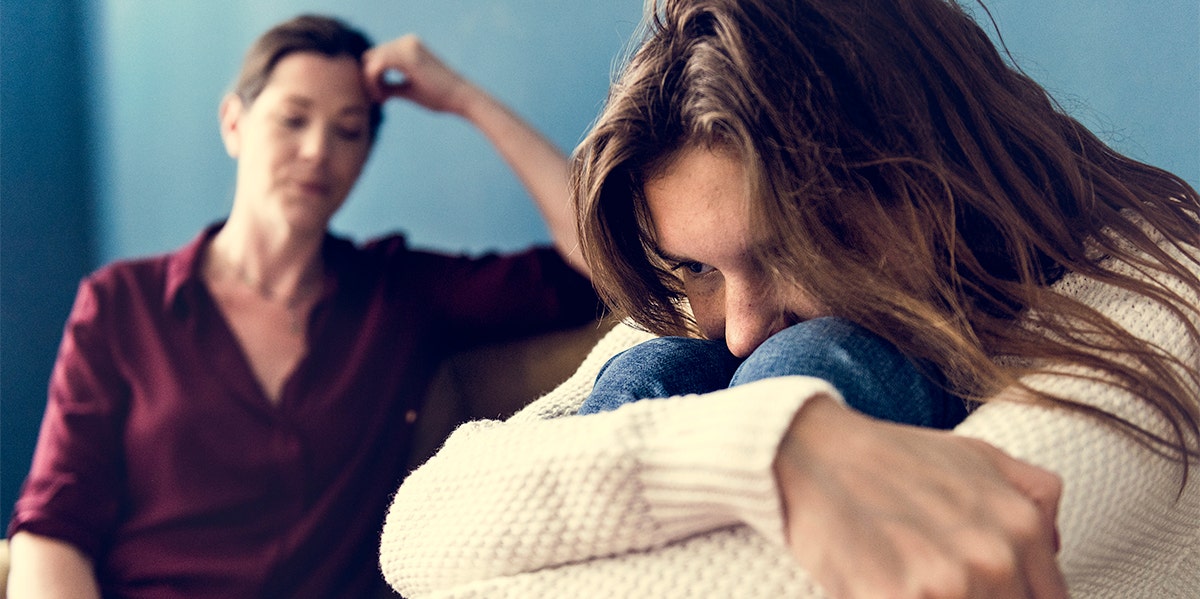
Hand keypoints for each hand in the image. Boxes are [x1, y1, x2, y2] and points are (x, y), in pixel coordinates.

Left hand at [362, 35, 473, 113]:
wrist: (461, 98)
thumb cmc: (439, 97)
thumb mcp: (409, 89)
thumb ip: (390, 85)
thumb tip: (370, 89)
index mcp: (409, 45)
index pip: (377, 56)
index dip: (372, 77)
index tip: (381, 98)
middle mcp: (407, 41)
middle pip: (371, 56)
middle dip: (369, 79)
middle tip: (381, 100)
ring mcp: (407, 46)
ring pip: (371, 60)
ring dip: (370, 82)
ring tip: (382, 100)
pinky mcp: (407, 57)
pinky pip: (377, 66)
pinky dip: (373, 83)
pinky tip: (383, 98)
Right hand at [774, 396, 1066, 597]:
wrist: (814, 451)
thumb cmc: (891, 457)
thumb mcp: (978, 455)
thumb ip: (1034, 496)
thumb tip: (1055, 547)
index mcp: (1022, 527)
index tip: (985, 592)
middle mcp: (994, 558)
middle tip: (940, 582)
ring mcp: (946, 584)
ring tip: (913, 584)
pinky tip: (883, 587)